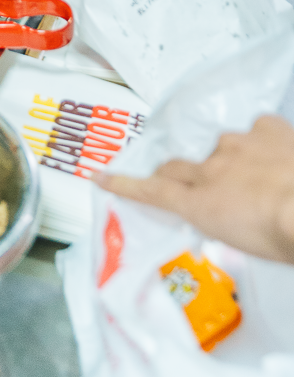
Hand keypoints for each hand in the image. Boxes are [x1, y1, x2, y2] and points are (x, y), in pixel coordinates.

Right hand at [98, 114, 293, 264]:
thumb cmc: (284, 239)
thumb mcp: (246, 247)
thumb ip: (226, 225)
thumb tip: (232, 220)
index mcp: (201, 203)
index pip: (153, 191)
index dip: (124, 184)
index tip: (101, 176)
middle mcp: (211, 168)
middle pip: (178, 167)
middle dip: (175, 174)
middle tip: (185, 184)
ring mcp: (237, 143)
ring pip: (221, 148)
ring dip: (229, 161)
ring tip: (253, 177)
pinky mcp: (264, 128)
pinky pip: (255, 130)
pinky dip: (260, 142)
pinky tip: (273, 152)